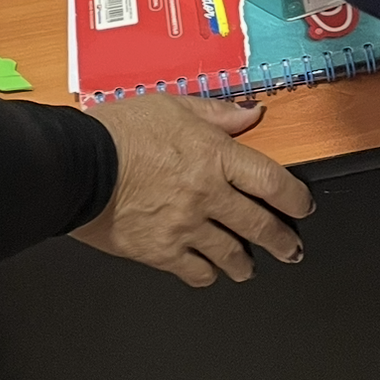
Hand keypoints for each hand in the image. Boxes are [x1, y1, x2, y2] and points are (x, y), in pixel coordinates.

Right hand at [73, 93, 313, 286]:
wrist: (77, 165)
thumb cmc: (118, 131)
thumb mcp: (169, 106)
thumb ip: (214, 113)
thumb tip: (251, 114)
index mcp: (213, 156)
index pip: (271, 181)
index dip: (294, 197)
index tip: (301, 205)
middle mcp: (207, 195)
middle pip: (259, 225)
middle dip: (282, 241)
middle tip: (291, 249)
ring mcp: (186, 228)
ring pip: (231, 255)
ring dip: (245, 263)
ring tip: (249, 267)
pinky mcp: (161, 252)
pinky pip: (195, 271)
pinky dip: (206, 273)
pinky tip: (207, 272)